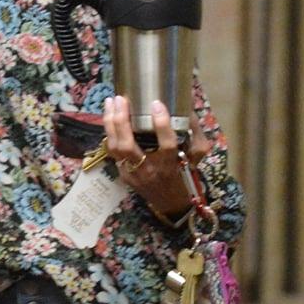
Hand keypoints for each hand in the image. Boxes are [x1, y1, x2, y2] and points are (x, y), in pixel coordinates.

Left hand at [100, 96, 211, 221]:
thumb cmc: (182, 176)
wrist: (169, 203)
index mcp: (170, 165)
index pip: (166, 144)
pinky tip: (109, 117)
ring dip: (110, 123)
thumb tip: (188, 110)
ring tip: (110, 103)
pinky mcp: (123, 174)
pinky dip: (109, 133)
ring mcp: (133, 174)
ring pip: (115, 148)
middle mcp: (149, 170)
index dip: (161, 124)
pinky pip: (112, 152)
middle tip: (121, 99)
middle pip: (128, 146)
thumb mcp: (195, 158)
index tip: (156, 103)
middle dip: (121, 120)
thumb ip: (195, 136)